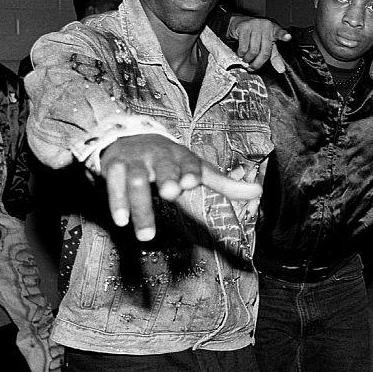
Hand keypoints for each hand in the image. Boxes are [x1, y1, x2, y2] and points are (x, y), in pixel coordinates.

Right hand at [101, 134, 261, 240]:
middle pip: (163, 167)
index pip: (189, 163)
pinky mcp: (114, 167)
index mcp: (182, 157)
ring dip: (141, 206)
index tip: (191, 181)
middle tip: (172, 193)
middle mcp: (159, 157)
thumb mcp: (198, 169)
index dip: (190, 170)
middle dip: (167, 177)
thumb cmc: (172, 161)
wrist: (132, 136)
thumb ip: (226, 184)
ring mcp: (135, 162)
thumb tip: (259, 192)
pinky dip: (117, 202)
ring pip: (136, 181)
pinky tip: (121, 221)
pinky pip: (113, 184)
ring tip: (147, 235)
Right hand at [228, 16, 290, 72]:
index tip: (288, 37)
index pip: (280, 33)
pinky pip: (244, 47)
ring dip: (248, 59)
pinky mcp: (244, 28)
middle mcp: (266, 26)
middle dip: (257, 63)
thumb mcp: (268, 43)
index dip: (284, 36)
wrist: (241, 22)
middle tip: (252, 67)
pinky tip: (241, 53)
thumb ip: (275, 56)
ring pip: (253, 51)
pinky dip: (241, 54)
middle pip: (265, 51)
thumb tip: (281, 69)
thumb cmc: (257, 35)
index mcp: (274, 30)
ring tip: (246, 59)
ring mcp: (255, 25)